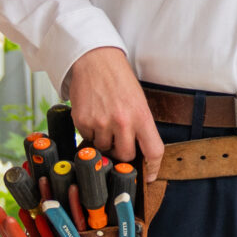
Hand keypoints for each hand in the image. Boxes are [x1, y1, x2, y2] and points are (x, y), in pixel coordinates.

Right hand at [65, 45, 165, 180]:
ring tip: (105, 121)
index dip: (153, 168)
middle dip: (123, 153)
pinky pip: (87, 138)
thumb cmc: (119, 80)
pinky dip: (90, 132)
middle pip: (125, 156)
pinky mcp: (82, 121)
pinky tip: (94, 115)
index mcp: (141, 116)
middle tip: (120, 140)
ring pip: (104, 149)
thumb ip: (140, 126)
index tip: (149, 176)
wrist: (95, 60)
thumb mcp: (138, 101)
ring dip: (104, 141)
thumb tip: (138, 152)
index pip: (154, 151)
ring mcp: (101, 122)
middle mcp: (122, 121)